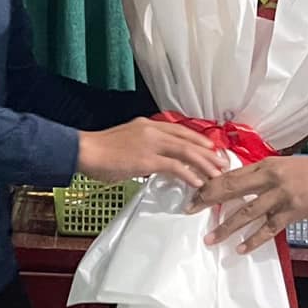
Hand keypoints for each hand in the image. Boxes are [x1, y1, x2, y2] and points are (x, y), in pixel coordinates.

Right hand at [77, 118, 227, 188]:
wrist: (85, 150)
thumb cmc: (102, 150)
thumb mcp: (127, 140)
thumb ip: (144, 146)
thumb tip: (156, 161)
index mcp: (148, 124)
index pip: (181, 130)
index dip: (199, 139)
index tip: (212, 148)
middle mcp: (152, 130)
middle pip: (188, 139)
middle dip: (208, 152)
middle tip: (222, 163)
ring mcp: (150, 143)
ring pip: (185, 151)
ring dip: (204, 163)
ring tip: (216, 174)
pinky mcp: (146, 159)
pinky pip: (174, 166)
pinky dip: (188, 174)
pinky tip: (197, 183)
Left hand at [187, 150, 307, 251]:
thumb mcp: (283, 165)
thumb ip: (263, 174)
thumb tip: (242, 183)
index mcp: (265, 165)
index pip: (231, 174)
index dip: (211, 183)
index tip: (194, 192)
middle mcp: (269, 178)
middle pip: (231, 190)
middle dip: (208, 201)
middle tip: (190, 210)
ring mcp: (280, 196)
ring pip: (246, 212)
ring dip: (226, 227)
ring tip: (210, 239)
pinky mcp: (292, 212)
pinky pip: (268, 228)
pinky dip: (253, 240)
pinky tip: (241, 249)